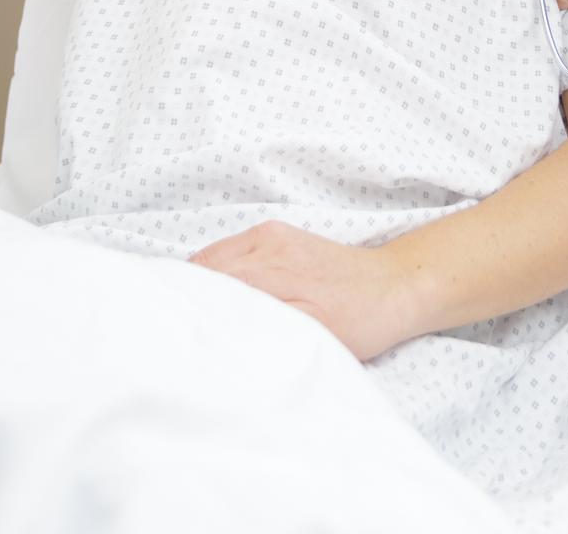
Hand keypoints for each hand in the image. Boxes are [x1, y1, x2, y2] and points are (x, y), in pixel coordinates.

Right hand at [189, 220, 422, 361]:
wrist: (395, 286)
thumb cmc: (359, 318)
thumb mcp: (313, 333)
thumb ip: (265, 324)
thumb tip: (223, 325)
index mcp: (270, 268)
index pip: (206, 282)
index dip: (186, 306)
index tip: (172, 332)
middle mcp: (266, 244)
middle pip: (203, 267)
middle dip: (187, 294)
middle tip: (178, 329)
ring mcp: (270, 236)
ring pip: (213, 257)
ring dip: (200, 283)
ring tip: (195, 314)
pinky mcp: (276, 235)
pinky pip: (230, 251)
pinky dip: (217, 272)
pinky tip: (221, 295)